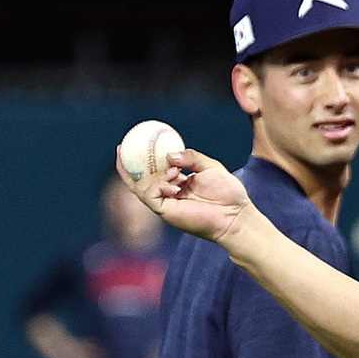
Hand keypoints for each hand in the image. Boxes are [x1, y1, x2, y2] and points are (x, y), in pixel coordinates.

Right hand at [118, 147, 252, 244]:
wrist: (235, 215)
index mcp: (178, 184)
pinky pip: (149, 196)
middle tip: (124, 148)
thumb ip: (190, 157)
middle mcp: (169, 195)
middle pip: (139, 181)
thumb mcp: (210, 166)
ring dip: (154, 176)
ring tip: (175, 173)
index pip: (153, 172)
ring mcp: (167, 205)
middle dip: (130, 166)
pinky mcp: (167, 213)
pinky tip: (173, 184)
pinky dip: (157, 185)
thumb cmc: (228, 194)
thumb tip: (168, 156)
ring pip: (141, 187)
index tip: (132, 142)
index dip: (139, 159)